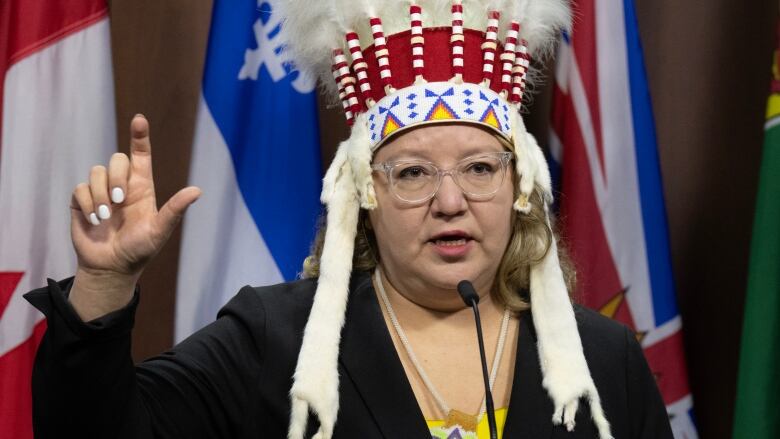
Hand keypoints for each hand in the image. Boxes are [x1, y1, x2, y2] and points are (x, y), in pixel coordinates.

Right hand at [69, 115, 200, 319]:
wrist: (112, 267)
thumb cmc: (140, 249)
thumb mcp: (159, 230)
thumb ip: (175, 210)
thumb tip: (197, 191)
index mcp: (142, 187)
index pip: (140, 155)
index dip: (139, 137)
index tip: (139, 119)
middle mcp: (121, 185)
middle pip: (116, 160)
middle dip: (116, 177)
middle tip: (120, 202)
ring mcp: (101, 192)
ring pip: (96, 172)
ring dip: (101, 194)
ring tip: (106, 218)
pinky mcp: (82, 201)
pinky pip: (81, 188)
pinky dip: (88, 204)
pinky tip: (94, 220)